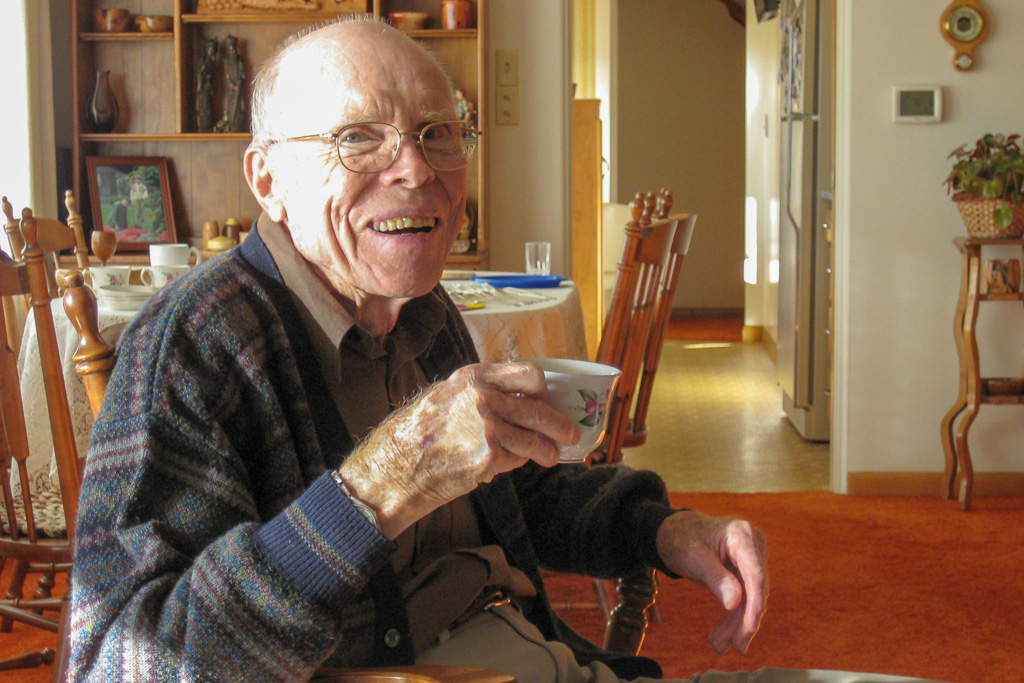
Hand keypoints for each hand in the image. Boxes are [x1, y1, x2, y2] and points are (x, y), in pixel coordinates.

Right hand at [340, 362, 578, 537]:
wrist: (395, 467)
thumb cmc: (416, 432)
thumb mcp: (445, 396)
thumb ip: (479, 393)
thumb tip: (514, 400)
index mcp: (473, 377)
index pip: (528, 373)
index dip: (541, 389)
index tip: (545, 398)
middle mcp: (483, 398)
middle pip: (538, 409)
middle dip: (559, 424)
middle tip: (569, 432)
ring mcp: (487, 428)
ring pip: (534, 438)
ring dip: (548, 450)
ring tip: (552, 456)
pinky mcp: (489, 458)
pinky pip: (518, 459)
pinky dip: (520, 462)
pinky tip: (516, 464)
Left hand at [656, 510, 767, 653]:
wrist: (677, 532)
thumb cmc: (683, 539)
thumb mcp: (695, 558)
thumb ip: (716, 579)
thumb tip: (735, 603)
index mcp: (741, 535)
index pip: (755, 574)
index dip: (755, 603)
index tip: (749, 628)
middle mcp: (753, 545)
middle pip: (755, 589)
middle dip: (743, 620)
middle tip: (734, 646)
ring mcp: (752, 557)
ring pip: (751, 598)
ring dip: (737, 624)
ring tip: (719, 645)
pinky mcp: (746, 570)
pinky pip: (744, 597)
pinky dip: (734, 617)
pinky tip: (723, 636)